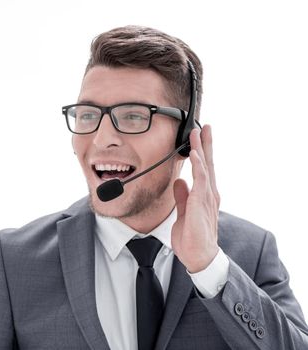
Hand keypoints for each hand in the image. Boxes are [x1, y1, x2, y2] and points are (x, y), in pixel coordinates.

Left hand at [171, 125, 220, 272]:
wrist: (198, 257)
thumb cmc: (192, 238)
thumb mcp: (184, 212)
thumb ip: (182, 196)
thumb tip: (179, 182)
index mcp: (203, 196)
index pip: (203, 169)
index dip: (201, 152)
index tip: (198, 137)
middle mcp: (208, 194)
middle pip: (208, 164)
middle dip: (206, 144)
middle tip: (204, 126)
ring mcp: (207, 199)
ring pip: (206, 169)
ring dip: (202, 150)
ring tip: (199, 133)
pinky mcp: (202, 204)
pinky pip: (201, 182)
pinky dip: (199, 167)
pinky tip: (196, 156)